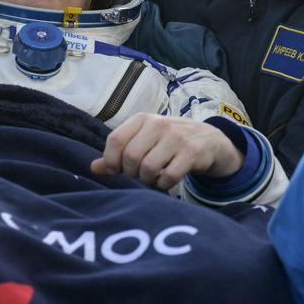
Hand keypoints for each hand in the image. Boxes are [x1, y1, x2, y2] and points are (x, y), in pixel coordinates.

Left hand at [91, 113, 240, 190]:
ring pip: (148, 168)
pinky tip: (167, 180)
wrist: (209, 140)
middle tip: (140, 174)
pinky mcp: (192, 152)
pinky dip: (164, 184)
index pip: (115, 140)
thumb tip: (93, 168)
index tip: (117, 170)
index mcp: (142, 119)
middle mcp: (158, 124)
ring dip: (148, 180)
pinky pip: (169, 176)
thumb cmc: (169, 142)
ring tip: (153, 177)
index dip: (111, 161)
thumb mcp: (144, 141)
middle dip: (132, 173)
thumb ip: (118, 154)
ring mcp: (176, 137)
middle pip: (130, 157)